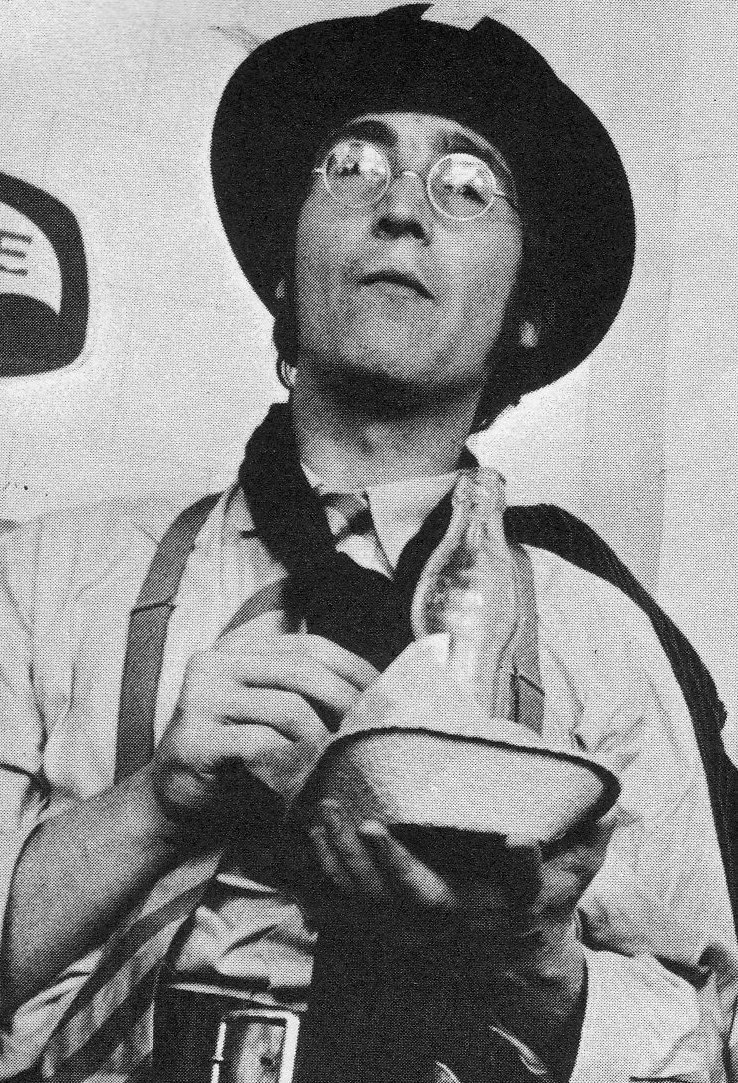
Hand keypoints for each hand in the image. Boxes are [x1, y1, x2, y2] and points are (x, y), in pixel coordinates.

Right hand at [150, 633, 377, 835]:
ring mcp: (200, 697)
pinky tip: (308, 779)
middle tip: (374, 733)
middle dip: (348, 702)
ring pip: (287, 707)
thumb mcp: (275, 716)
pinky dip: (293, 762)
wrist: (172, 803)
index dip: (355, 669)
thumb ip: (309, 695)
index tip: (387, 698)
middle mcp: (217, 662)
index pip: (310, 645)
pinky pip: (260, 744)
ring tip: (345, 762)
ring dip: (325, 739)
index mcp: (240, 648)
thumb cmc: (238, 760)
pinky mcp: (193, 738)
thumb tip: (381, 692)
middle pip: (303, 670)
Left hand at [301, 804, 613, 1020]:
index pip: (526, 882)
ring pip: (376, 901)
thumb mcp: (580, 860)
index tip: (518, 839)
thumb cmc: (546, 891)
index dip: (524, 864)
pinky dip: (328, 871)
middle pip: (425, 897)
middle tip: (369, 823)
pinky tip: (311, 833)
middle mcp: (467, 917)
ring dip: (346, 859)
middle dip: (393, 862)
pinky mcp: (397, 922)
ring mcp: (426, 925)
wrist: (517, 953)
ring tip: (326, 811)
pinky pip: (353, 903)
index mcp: (515, 897)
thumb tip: (616, 772)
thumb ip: (593, 823)